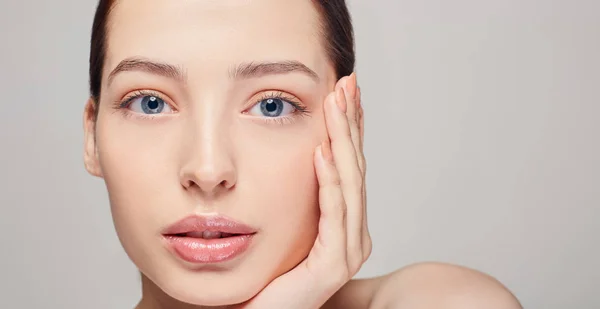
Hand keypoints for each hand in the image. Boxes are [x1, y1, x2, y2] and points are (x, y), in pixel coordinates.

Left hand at [242, 73, 369, 308]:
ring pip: (348, 184)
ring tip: (337, 103)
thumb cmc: (267, 275)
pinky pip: (332, 215)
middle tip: (347, 82)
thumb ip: (297, 194)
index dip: (348, 126)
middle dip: (350, 122)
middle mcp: (352, 233)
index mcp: (344, 222)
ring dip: (342, 140)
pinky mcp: (331, 266)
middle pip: (354, 167)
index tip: (344, 89)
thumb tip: (297, 151)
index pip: (348, 164)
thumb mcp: (284, 222)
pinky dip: (329, 181)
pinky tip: (321, 150)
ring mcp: (346, 250)